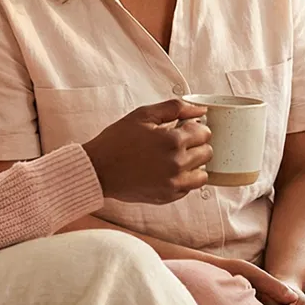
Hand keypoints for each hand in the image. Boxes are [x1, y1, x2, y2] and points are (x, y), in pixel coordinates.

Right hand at [82, 99, 211, 203]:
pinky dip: (183, 179)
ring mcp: (173, 183)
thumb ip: (175, 108)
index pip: (205, 133)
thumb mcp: (144, 115)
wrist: (98, 170)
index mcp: (173, 140)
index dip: (195, 128)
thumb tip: (201, 110)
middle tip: (177, 143)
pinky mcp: (168, 197)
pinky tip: (167, 171)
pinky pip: (189, 188)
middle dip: (196, 145)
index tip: (182, 129)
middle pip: (207, 152)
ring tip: (175, 158)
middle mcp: (177, 163)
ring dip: (194, 165)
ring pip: (203, 174)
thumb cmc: (117, 140)